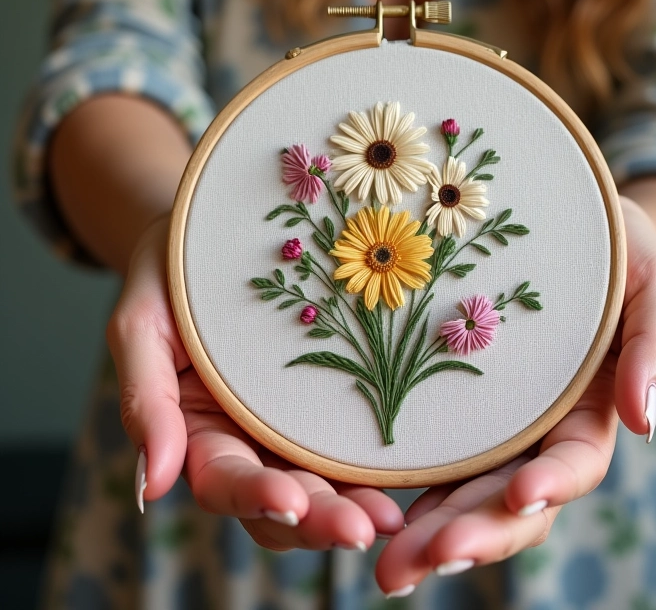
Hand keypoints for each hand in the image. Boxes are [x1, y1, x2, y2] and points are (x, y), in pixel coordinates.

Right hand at [107, 215, 403, 549]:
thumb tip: (153, 487)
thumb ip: (143, 400)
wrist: (216, 232)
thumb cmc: (169, 272)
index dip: (255, 497)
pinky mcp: (329, 399)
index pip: (223, 481)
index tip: (291, 503)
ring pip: (321, 483)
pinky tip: (408, 473)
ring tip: (390, 517)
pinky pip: (351, 440)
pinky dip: (376, 465)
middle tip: (362, 528)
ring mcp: (290, 423)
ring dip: (353, 505)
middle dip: (319, 520)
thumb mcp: (142, 325)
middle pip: (281, 499)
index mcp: (196, 429)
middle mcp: (247, 438)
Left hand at [374, 196, 655, 595]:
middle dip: (471, 535)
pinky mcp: (455, 406)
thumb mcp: (651, 284)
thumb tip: (643, 421)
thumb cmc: (615, 251)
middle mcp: (538, 431)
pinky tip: (371, 510)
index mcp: (588, 410)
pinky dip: (408, 488)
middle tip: (418, 564)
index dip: (552, 484)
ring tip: (389, 567)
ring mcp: (495, 424)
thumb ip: (652, 346)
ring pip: (467, 492)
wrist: (565, 230)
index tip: (522, 496)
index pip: (575, 463)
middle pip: (510, 500)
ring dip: (431, 533)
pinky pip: (434, 454)